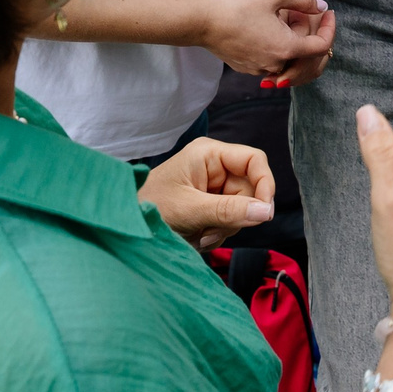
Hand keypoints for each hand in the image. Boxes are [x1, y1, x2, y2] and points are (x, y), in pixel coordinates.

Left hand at [140, 137, 275, 247]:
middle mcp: (214, 166)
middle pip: (250, 189)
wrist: (126, 227)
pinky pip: (231, 220)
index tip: (265, 213)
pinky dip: (218, 233)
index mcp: (208, 154)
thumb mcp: (191, 210)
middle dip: (236, 215)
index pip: (254, 160)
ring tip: (199, 235)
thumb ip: (229, 211)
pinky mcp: (210, 204)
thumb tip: (266, 212)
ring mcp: (213, 186)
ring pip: (242, 209)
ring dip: (225, 228)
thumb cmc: (149, 208)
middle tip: (211, 230)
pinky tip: (199, 237)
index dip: (265, 184)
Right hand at [199, 0, 335, 85]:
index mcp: (287, 48)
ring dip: (294, 40)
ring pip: (290, 60)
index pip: (322, 46)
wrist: (202, 22)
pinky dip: (280, 47)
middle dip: (311, 34)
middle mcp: (276, 65)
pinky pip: (274, 62)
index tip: (328, 13)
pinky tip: (270, 27)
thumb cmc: (238, 6)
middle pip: (308, 57)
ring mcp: (261, 70)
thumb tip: (320, 7)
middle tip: (302, 12)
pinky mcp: (248, 69)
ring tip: (284, 17)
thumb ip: (303, 0)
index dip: (330, 28)